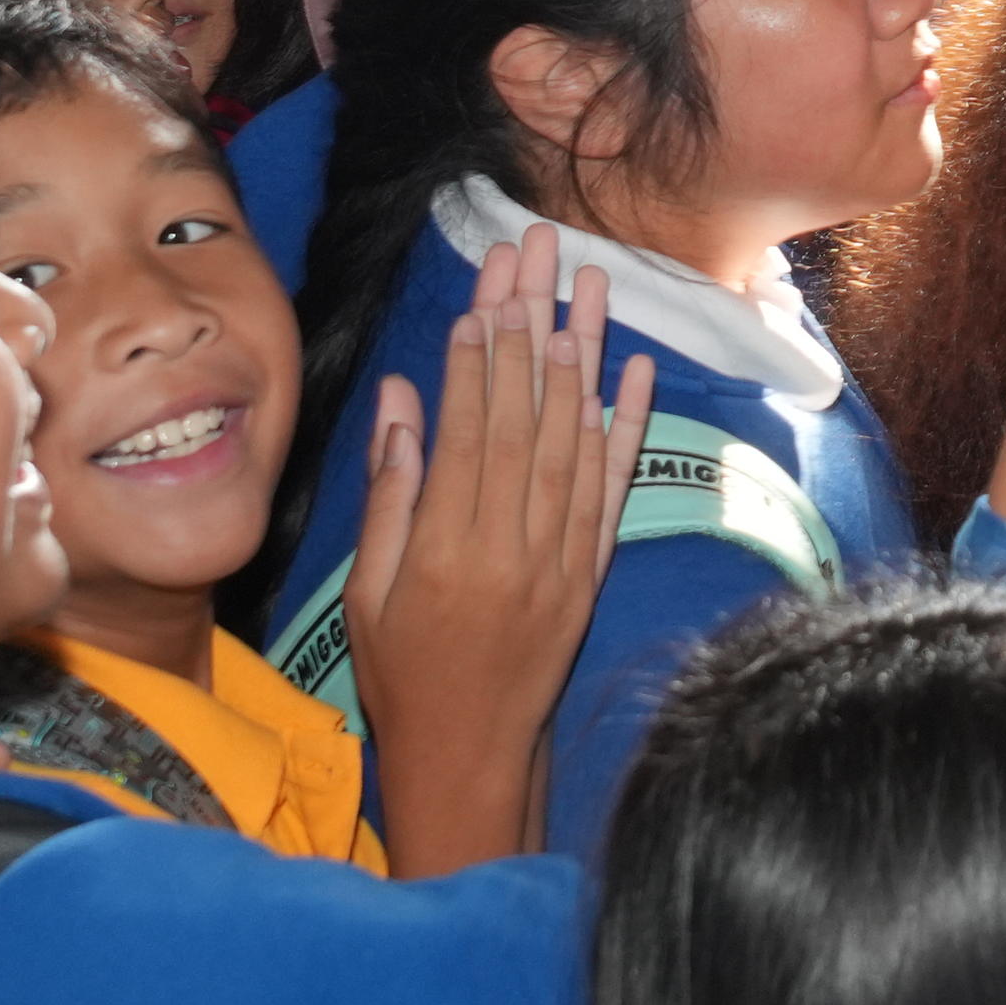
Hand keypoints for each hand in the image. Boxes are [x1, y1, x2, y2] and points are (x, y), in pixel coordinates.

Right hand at [341, 226, 655, 875]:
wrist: (472, 753)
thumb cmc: (402, 673)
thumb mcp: (368, 590)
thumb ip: (389, 493)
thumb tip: (398, 398)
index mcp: (445, 548)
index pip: (470, 429)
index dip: (479, 357)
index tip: (487, 291)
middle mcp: (512, 545)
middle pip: (527, 413)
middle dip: (531, 323)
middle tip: (536, 251)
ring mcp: (561, 556)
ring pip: (576, 436)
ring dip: (585, 353)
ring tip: (589, 281)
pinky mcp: (592, 570)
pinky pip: (614, 486)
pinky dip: (627, 425)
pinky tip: (636, 369)